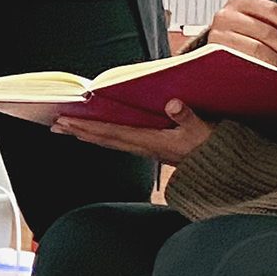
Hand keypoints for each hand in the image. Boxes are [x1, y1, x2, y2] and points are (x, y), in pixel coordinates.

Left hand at [53, 99, 213, 162]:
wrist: (221, 172)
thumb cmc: (212, 149)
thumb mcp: (203, 130)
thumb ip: (188, 116)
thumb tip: (173, 104)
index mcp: (151, 142)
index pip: (112, 133)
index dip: (88, 127)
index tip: (67, 121)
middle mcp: (144, 147)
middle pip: (104, 139)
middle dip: (79, 131)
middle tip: (55, 124)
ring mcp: (146, 149)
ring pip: (109, 141)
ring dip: (86, 134)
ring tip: (67, 129)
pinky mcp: (151, 148)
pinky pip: (119, 142)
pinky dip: (102, 136)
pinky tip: (95, 133)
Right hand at [207, 0, 276, 71]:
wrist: (217, 50)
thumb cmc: (242, 34)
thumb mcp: (263, 19)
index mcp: (239, 2)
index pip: (273, 10)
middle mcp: (226, 16)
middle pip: (267, 31)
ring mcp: (219, 36)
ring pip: (258, 49)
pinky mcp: (218, 56)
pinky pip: (247, 63)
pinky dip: (264, 68)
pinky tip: (272, 71)